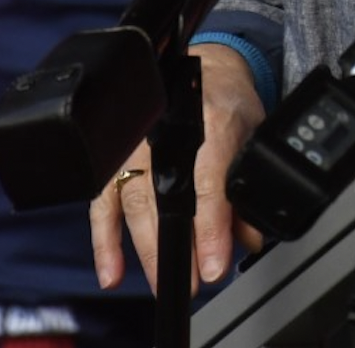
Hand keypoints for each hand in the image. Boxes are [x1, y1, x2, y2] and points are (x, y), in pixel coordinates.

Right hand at [89, 45, 267, 290]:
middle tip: (189, 284)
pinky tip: (112, 272)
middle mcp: (165, 134)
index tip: (212, 265)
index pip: (208, 183)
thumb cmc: (228, 104)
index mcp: (210, 124)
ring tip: (161, 283)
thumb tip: (249, 240)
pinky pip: (103, 204)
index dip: (210, 229)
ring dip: (146, 251)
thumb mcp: (252, 136)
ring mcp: (133, 146)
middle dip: (177, 249)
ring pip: (134, 205)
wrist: (202, 70)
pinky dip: (105, 242)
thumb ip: (246, 187)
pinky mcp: (112, 158)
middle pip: (167, 200)